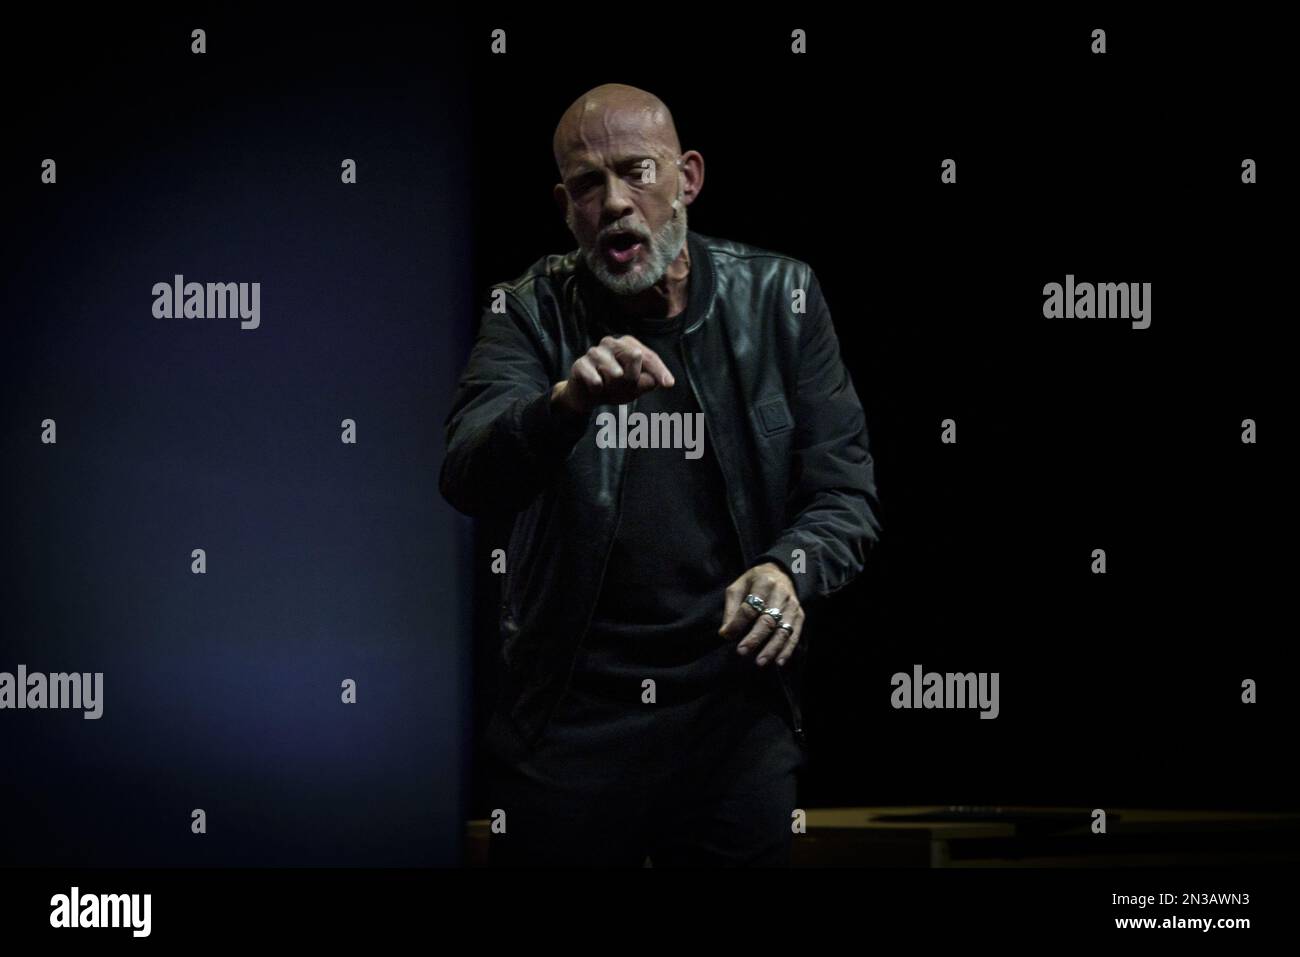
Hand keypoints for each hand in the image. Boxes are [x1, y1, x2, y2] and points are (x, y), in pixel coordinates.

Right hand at [552, 335, 674, 417]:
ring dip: (614, 387)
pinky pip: (597, 382)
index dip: (659, 370)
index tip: (668, 384)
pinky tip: (595, 389)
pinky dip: (598, 391)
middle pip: (634, 356)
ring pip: (616, 373)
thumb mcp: (635, 387)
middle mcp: (611, 343)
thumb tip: (653, 380)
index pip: (648, 356)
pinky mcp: (580, 364)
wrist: (586, 396)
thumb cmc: (614, 387)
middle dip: (633, 378)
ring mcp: (594, 352)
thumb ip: (646, 383)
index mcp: (628, 345)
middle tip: (625, 388)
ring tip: (607, 388)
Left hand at [718, 562, 803, 666]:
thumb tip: (725, 634)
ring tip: (760, 662)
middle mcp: (781, 593)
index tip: (727, 636)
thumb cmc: (754, 583)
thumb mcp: (738, 588)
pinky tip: (778, 661)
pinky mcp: (800, 615)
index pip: (750, 607)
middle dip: (754, 638)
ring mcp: (792, 605)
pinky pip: (794, 635)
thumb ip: (731, 610)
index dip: (738, 623)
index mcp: (764, 583)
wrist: (780, 573)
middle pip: (768, 620)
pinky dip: (787, 650)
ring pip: (782, 630)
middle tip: (742, 652)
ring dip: (772, 648)